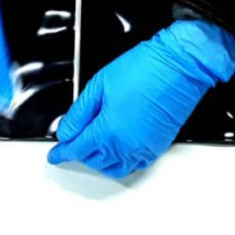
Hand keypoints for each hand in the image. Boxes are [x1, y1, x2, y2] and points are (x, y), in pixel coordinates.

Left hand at [48, 20, 234, 178]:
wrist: (179, 66)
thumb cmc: (145, 69)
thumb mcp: (100, 84)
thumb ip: (79, 112)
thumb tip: (67, 130)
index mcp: (108, 131)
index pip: (78, 149)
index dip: (63, 152)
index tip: (55, 154)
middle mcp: (126, 146)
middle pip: (94, 161)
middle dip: (80, 154)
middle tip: (72, 144)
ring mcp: (144, 149)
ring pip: (115, 168)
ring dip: (100, 162)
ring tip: (92, 150)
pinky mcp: (158, 146)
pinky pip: (135, 165)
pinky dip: (122, 163)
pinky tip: (117, 153)